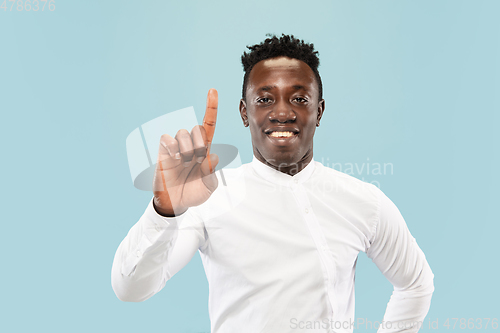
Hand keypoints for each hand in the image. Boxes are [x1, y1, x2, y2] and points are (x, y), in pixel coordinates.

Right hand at [152, 89, 218, 215]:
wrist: (176, 203)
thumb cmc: (194, 192)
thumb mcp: (209, 186)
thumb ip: (212, 173)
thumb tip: (213, 157)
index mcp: (205, 149)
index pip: (208, 125)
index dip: (211, 108)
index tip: (212, 90)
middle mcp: (191, 145)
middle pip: (198, 128)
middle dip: (201, 144)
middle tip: (197, 160)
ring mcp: (176, 147)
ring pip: (184, 133)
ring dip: (188, 149)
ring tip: (184, 163)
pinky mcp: (163, 151)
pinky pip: (167, 139)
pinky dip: (172, 148)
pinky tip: (174, 159)